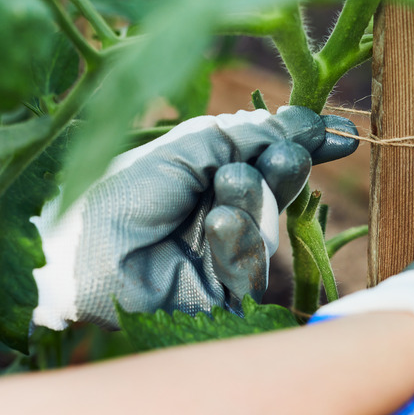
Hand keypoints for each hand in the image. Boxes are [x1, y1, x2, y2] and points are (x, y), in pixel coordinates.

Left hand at [31, 106, 357, 329]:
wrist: (77, 257)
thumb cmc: (119, 195)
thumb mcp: (182, 151)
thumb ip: (241, 137)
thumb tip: (297, 120)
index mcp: (209, 173)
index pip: (267, 155)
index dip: (302, 142)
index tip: (336, 131)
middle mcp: (221, 210)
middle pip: (276, 188)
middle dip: (284, 168)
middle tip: (286, 154)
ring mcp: (222, 253)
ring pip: (267, 224)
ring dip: (254, 199)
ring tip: (232, 182)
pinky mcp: (222, 294)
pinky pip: (249, 265)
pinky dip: (238, 238)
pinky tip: (219, 220)